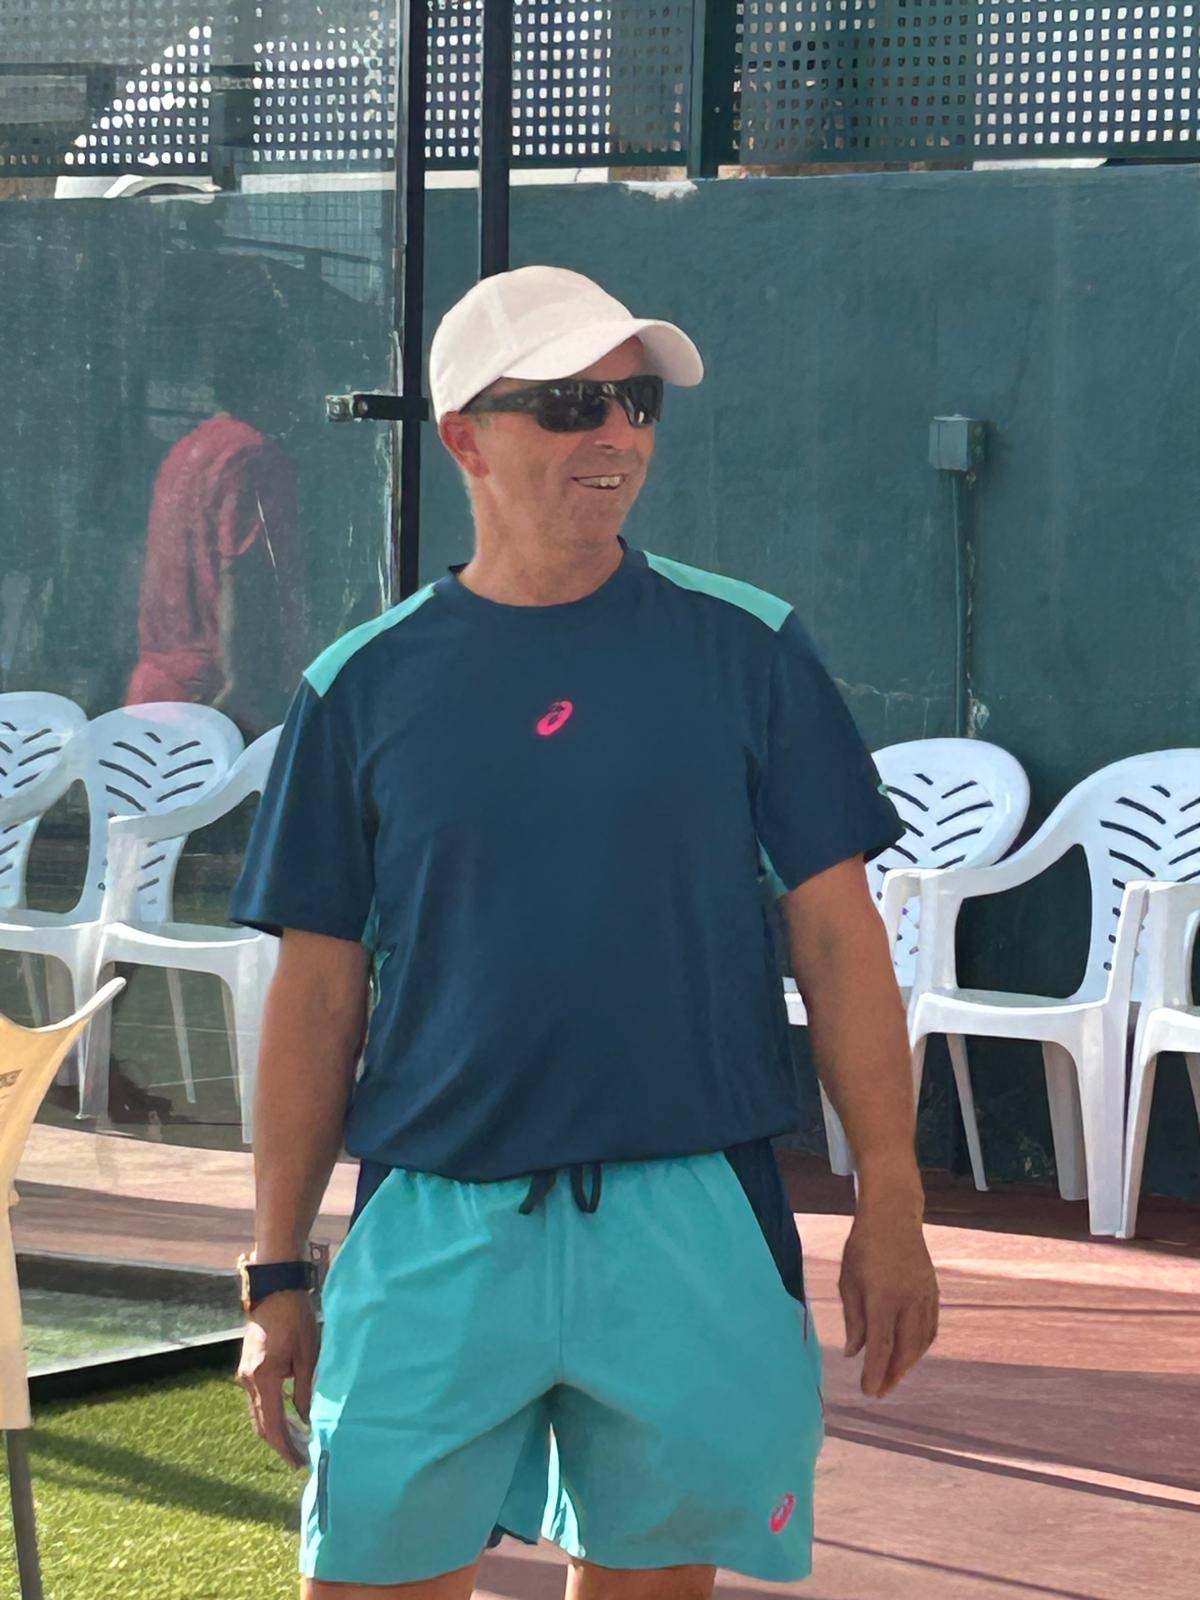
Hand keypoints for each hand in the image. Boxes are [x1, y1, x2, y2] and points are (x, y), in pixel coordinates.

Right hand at [237, 1290, 319, 1466]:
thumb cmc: (295, 1318)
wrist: (274, 1291)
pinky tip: (288, 1420)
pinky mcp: (248, 1369)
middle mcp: (249, 1380)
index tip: (297, 1462)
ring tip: (297, 1444)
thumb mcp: (307, 1354)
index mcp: (263, 1377)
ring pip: (258, 1413)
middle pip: (261, 1423)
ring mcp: (245, 1375)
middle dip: (279, 1444)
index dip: (284, 1447)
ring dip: (275, 1430)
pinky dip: (271, 1414)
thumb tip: (307, 1420)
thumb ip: (305, 1389)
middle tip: (299, 1459)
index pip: (271, 1424)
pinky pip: (259, 1400)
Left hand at [838, 1205, 938, 1397]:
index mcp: (882, 1297)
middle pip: (905, 1350)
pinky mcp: (933, 1293)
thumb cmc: (863, 1248)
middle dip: (893, 1375)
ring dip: (908, 1364)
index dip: (876, 1372)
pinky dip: (921, 1346)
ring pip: (920, 1342)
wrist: (893, 1218)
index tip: (869, 1391)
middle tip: (880, 1391)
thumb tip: (854, 1353)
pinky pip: (930, 1328)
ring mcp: (924, 1297)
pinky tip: (910, 1354)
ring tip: (892, 1376)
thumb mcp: (848, 1281)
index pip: (881, 1345)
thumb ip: (853, 1319)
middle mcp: (908, 1300)